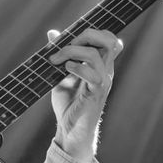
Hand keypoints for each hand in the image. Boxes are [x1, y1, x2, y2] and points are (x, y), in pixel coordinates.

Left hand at [46, 26, 122, 161]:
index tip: (70, 39)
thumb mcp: (60, 75)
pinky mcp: (96, 93)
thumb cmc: (68, 105)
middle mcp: (105, 71)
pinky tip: (65, 71)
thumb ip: (60, 54)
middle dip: (86, 35)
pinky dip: (76, 67)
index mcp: (100, 65)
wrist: (69, 130)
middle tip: (66, 44)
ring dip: (72, 51)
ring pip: (96, 54)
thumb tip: (53, 33)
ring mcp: (103, 81)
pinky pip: (92, 73)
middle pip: (110, 40)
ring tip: (57, 61)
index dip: (93, 32)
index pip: (109, 39)